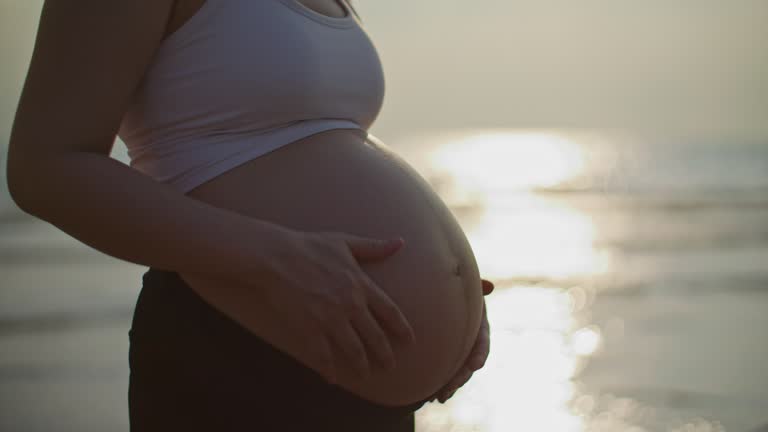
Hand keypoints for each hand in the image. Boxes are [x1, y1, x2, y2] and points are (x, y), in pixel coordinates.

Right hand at [197, 230, 416, 385]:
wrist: (276, 257)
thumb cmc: (309, 246)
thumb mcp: (345, 242)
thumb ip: (374, 247)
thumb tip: (400, 242)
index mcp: (361, 284)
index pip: (390, 311)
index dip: (402, 328)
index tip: (410, 341)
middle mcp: (350, 305)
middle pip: (375, 336)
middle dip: (385, 354)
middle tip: (390, 366)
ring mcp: (330, 319)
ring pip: (353, 350)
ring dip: (361, 365)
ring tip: (366, 375)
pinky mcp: (310, 329)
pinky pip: (323, 356)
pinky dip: (328, 369)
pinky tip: (332, 379)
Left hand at [429, 278, 492, 402]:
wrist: (435, 291)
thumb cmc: (451, 284)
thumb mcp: (462, 285)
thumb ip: (473, 287)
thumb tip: (489, 286)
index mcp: (479, 324)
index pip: (483, 341)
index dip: (480, 354)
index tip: (475, 365)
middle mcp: (471, 340)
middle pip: (469, 363)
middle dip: (461, 378)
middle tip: (450, 389)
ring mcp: (459, 349)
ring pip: (458, 372)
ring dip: (450, 386)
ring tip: (438, 398)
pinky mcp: (446, 355)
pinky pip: (445, 372)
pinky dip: (440, 384)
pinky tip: (430, 396)